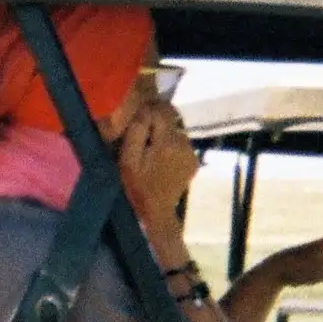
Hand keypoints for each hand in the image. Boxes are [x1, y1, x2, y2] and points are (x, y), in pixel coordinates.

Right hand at [106, 87, 201, 233]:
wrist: (156, 212)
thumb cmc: (137, 186)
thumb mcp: (128, 159)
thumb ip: (137, 131)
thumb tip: (146, 110)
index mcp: (168, 142)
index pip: (163, 111)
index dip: (151, 109)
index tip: (139, 116)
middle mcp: (185, 143)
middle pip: (171, 120)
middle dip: (157, 122)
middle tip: (142, 134)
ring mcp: (192, 153)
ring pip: (177, 131)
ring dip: (165, 134)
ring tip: (151, 149)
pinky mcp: (194, 161)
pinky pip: (182, 144)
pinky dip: (171, 145)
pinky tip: (162, 158)